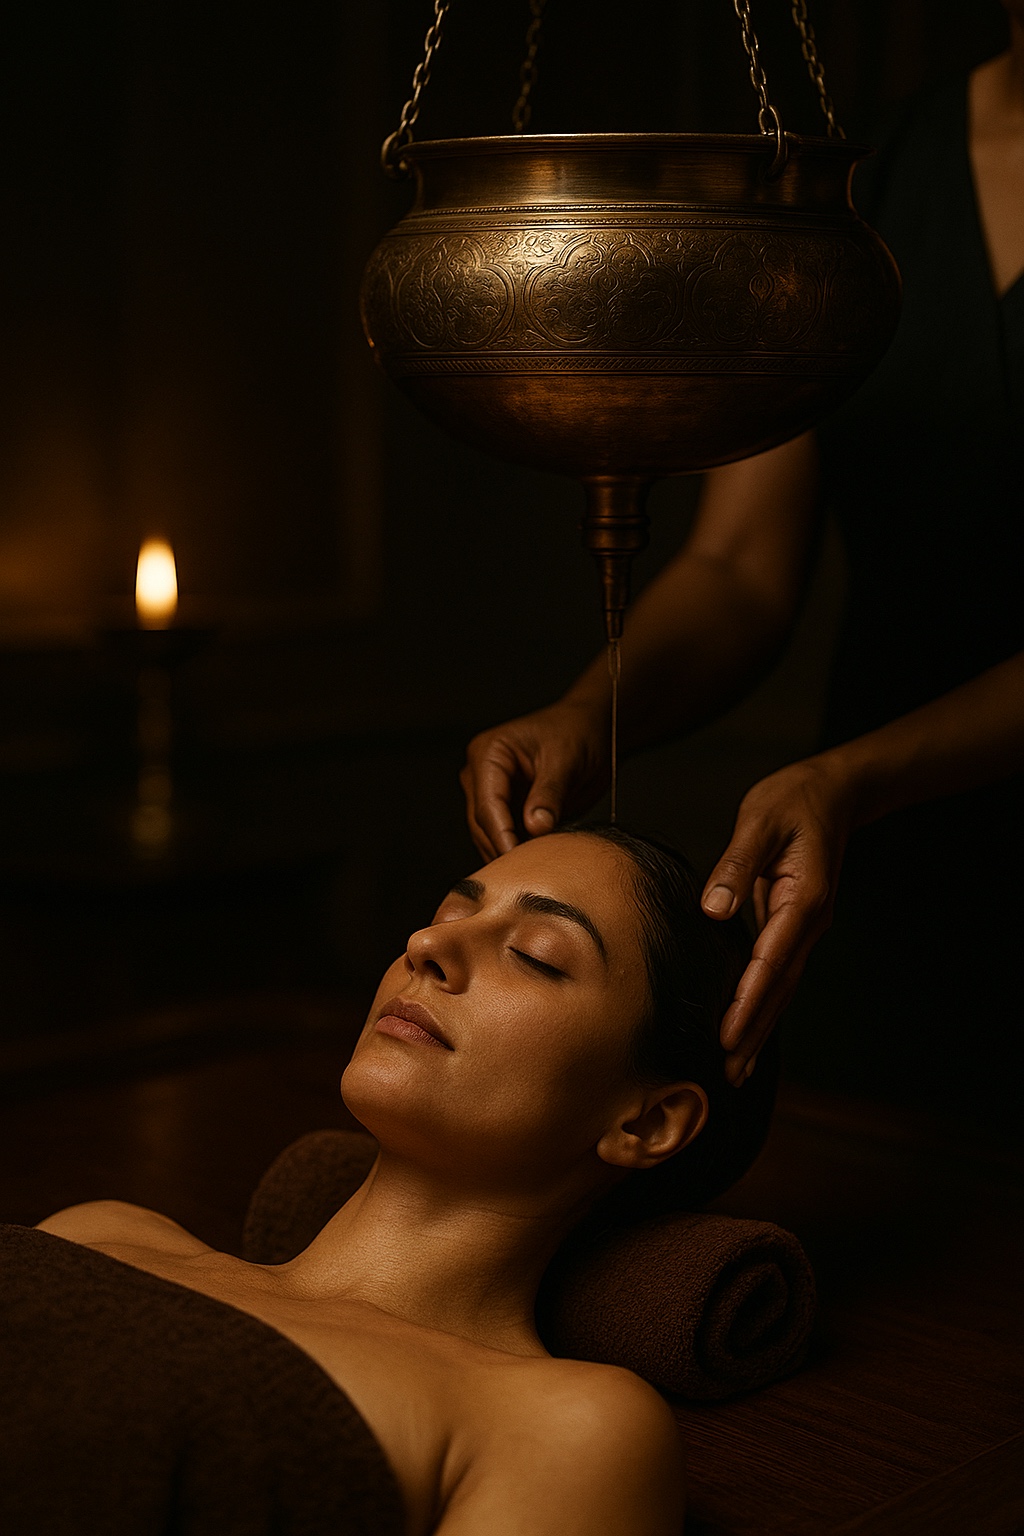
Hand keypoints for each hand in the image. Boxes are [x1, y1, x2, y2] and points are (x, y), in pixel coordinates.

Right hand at [461, 700, 608, 860]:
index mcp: (488, 754)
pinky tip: (538, 862)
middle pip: (484, 824)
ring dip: (511, 852)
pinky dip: (520, 850)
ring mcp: (491, 792)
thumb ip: (549, 794)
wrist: (590, 730)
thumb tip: (535, 827)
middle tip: (531, 874)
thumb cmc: (576, 733)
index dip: (503, 836)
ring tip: (537, 871)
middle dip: (505, 848)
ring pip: (490, 835)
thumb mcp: (566, 760)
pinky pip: (506, 835)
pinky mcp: (506, 808)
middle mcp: (481, 774)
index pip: (488, 805)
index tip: (518, 861)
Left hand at [700, 754, 857, 1084]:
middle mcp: (809, 922)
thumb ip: (736, 865)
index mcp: (803, 900)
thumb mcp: (760, 821)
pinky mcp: (794, 924)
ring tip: (737, 1066)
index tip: (730, 1035)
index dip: (749, 1002)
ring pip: (781, 986)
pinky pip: (777, 972)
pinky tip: (747, 1024)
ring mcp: (805, 927)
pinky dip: (762, 1002)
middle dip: (755, 1031)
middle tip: (730, 1072)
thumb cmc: (795, 801)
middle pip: (780, 988)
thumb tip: (714, 909)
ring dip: (760, 1025)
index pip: (772, 961)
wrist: (834, 792)